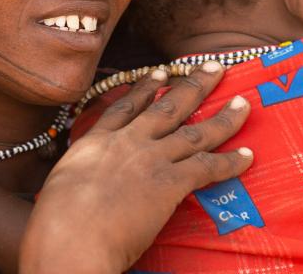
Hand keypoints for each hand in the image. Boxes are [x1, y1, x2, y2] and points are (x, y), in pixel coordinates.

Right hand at [21, 62, 253, 273]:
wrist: (69, 237)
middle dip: (193, 84)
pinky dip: (230, 162)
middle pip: (166, 107)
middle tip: (214, 66)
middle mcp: (125, 143)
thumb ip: (78, 175)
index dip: (145, 88)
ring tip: (243, 103)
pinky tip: (247, 156)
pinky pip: (207, 168)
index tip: (160, 72)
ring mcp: (149, 160)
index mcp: (95, 142)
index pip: (125, 108)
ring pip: (194, 132)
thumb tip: (79, 184)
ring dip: (223, 117)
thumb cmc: (54, 222)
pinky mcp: (168, 183)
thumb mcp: (59, 184)